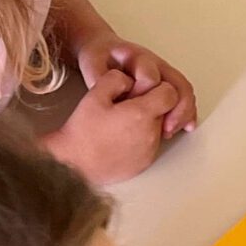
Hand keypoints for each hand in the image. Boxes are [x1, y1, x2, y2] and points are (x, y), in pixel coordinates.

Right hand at [51, 67, 183, 183]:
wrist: (73, 166)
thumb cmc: (82, 132)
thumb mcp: (94, 96)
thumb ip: (116, 79)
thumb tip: (130, 79)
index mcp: (142, 114)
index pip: (171, 93)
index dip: (158, 87)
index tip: (141, 89)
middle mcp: (152, 133)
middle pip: (165, 110)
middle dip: (151, 104)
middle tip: (126, 106)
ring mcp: (150, 151)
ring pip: (158, 127)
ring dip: (146, 122)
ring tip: (120, 123)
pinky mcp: (145, 163)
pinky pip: (151, 144)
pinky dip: (141, 138)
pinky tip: (120, 138)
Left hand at [73, 34, 196, 137]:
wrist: (103, 50)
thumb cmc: (98, 57)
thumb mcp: (92, 64)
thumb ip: (100, 80)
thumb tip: (108, 100)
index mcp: (137, 57)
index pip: (149, 77)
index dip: (143, 95)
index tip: (132, 108)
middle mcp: (156, 64)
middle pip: (177, 83)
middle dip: (174, 108)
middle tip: (165, 128)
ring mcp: (164, 73)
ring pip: (184, 91)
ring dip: (183, 112)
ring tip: (171, 131)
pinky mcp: (166, 84)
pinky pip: (183, 96)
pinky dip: (186, 113)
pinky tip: (185, 127)